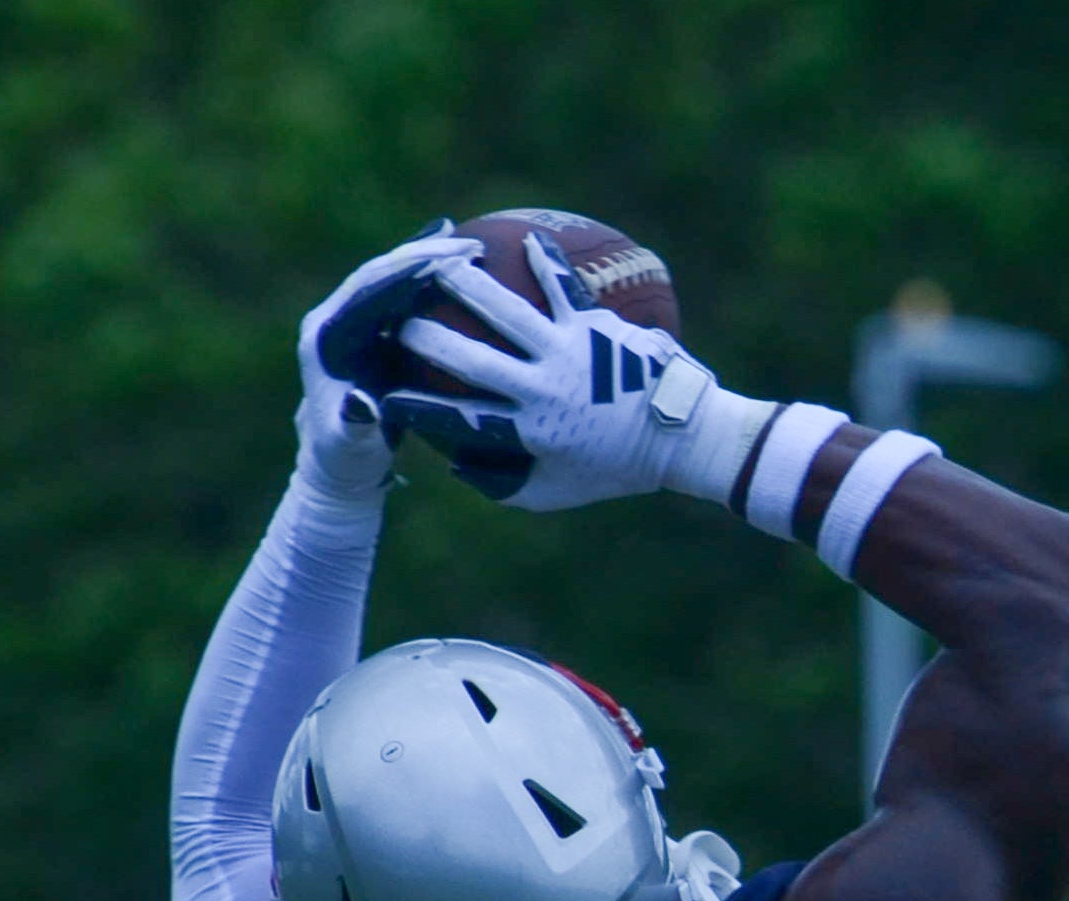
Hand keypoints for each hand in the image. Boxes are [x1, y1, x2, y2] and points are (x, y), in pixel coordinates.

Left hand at [296, 227, 479, 499]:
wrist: (335, 460)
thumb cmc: (347, 458)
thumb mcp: (351, 447)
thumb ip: (355, 425)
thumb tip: (363, 405)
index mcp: (326, 336)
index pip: (367, 292)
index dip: (405, 272)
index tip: (448, 260)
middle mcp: (334, 318)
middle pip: (379, 272)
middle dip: (422, 252)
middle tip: (468, 240)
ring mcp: (352, 320)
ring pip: (392, 275)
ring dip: (428, 255)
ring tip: (469, 238)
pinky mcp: (370, 327)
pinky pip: (402, 292)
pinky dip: (430, 276)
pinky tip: (464, 263)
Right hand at [382, 235, 762, 511]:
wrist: (683, 436)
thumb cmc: (619, 469)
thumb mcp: (558, 492)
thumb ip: (505, 485)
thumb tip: (457, 465)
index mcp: (530, 430)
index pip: (459, 419)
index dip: (418, 409)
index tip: (384, 400)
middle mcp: (544, 388)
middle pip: (471, 360)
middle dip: (427, 341)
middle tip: (397, 325)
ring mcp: (570, 352)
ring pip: (509, 313)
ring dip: (469, 286)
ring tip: (439, 263)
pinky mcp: (597, 326)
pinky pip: (564, 288)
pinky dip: (547, 262)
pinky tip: (527, 239)